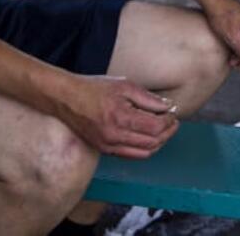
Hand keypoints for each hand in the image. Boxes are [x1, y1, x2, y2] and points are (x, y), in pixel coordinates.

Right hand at [57, 75, 178, 158]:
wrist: (67, 99)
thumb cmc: (93, 88)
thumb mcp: (123, 85)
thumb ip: (147, 98)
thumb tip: (166, 106)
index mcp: (121, 117)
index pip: (155, 127)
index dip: (168, 121)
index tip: (172, 113)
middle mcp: (115, 136)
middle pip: (153, 142)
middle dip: (167, 132)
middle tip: (173, 122)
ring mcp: (109, 146)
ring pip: (144, 152)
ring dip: (159, 143)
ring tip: (164, 130)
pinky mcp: (105, 150)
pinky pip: (132, 155)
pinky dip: (145, 149)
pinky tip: (149, 137)